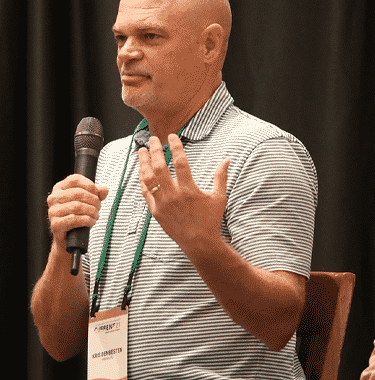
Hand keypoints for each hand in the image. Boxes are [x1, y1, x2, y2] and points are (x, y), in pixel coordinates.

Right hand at [47, 174, 108, 250]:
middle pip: (78, 193)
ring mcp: (52, 211)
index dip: (90, 185)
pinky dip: (87, 220)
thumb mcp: (89, 202)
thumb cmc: (78, 216)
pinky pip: (75, 219)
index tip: (97, 194)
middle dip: (93, 200)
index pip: (75, 179)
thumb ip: (97, 194)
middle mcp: (53, 198)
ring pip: (77, 206)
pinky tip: (91, 222)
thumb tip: (104, 190)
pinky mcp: (55, 224)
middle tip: (98, 207)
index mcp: (60, 188)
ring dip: (92, 211)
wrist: (69, 237)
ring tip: (95, 215)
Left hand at [138, 134, 229, 253]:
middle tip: (153, 139)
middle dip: (155, 150)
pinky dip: (142, 180)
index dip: (176, 147)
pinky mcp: (155, 211)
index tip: (172, 136)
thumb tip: (227, 160)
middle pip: (160, 167)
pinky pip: (145, 192)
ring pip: (148, 179)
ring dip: (144, 163)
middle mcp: (174, 195)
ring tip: (142, 151)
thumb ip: (221, 177)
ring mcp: (162, 204)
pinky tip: (141, 170)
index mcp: (189, 190)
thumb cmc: (211, 220)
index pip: (180, 162)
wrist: (199, 242)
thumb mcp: (219, 197)